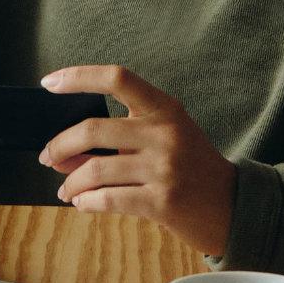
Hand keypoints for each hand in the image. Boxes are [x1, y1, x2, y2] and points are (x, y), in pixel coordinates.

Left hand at [36, 65, 236, 255]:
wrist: (234, 206)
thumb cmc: (192, 169)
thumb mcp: (163, 140)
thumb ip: (117, 140)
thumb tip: (62, 154)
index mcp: (164, 108)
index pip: (117, 78)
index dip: (78, 76)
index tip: (49, 82)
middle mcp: (165, 132)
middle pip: (92, 129)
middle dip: (59, 145)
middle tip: (49, 157)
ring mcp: (165, 167)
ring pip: (95, 170)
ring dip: (71, 183)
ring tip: (67, 190)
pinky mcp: (163, 201)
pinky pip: (108, 199)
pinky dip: (87, 202)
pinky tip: (84, 203)